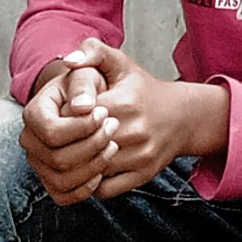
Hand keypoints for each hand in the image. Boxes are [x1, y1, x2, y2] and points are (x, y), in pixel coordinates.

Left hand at [34, 40, 227, 200]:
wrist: (183, 117)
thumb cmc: (143, 90)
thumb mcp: (121, 63)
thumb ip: (93, 52)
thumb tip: (69, 60)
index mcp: (123, 102)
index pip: (75, 117)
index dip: (62, 118)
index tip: (59, 116)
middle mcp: (133, 131)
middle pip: (82, 146)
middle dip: (66, 144)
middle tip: (58, 140)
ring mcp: (139, 156)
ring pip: (92, 170)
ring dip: (77, 166)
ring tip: (69, 154)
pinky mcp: (143, 175)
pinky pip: (105, 189)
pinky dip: (92, 183)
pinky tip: (88, 169)